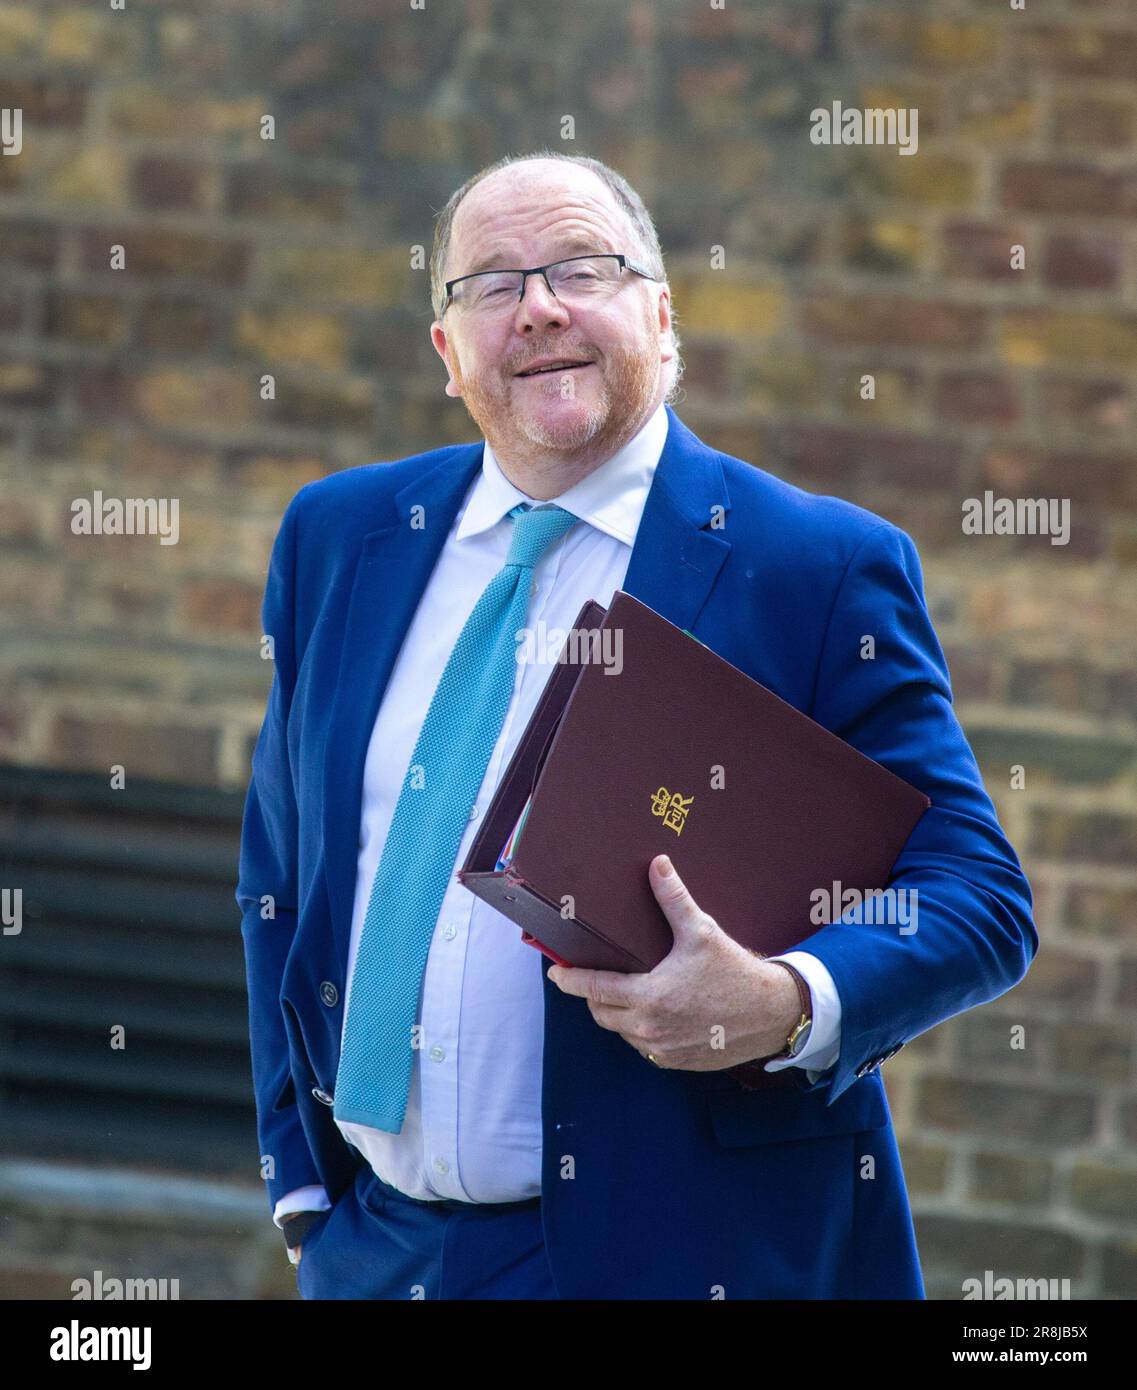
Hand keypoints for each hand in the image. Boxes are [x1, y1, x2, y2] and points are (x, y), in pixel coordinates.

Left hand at [546, 855, 801, 1071]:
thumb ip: (673, 899)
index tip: (555, 973)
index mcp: (649, 996)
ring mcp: (663, 1050)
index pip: (594, 989)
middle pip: (601, 1014)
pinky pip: (644, 1048)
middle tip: (592, 978)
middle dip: (592, 996)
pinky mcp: (677, 1062)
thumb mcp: (702, 932)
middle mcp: (650, 1029)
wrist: (772, 1013)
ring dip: (616, 1014)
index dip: (570, 981)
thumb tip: (657, 864)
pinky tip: (650, 1013)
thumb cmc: (736, 972)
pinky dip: (639, 1031)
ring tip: (623, 992)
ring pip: (622, 1033)